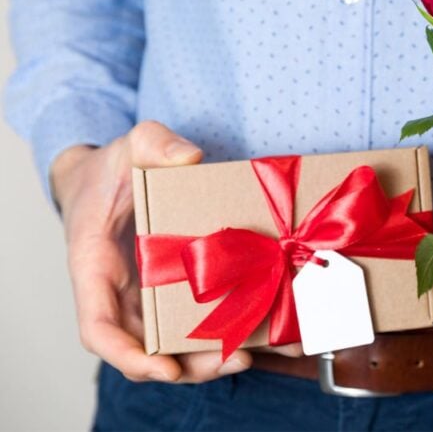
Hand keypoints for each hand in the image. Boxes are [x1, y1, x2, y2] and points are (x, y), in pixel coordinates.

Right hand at [52, 121, 302, 382]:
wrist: (113, 173)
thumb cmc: (115, 165)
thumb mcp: (134, 142)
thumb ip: (155, 142)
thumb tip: (189, 157)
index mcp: (94, 266)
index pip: (98, 327)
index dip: (128, 355)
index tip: (166, 369)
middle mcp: (118, 292)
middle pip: (144, 348)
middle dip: (188, 365)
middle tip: (235, 360)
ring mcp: (144, 296)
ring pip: (171, 343)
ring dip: (209, 356)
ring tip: (251, 353)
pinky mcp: (171, 291)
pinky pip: (190, 321)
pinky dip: (219, 331)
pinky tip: (258, 329)